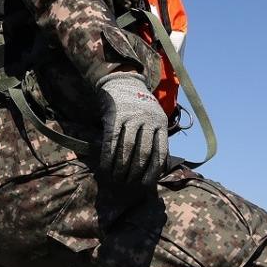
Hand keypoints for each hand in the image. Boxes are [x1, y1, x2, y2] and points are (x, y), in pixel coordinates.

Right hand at [97, 73, 167, 189]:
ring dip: (121, 168)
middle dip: (135, 173)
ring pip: (127, 149)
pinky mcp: (115, 116)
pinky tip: (106, 168)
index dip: (154, 172)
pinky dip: (108, 157)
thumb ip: (155, 139)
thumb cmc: (139, 107)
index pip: (160, 152)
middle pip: (143, 153)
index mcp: (161, 123)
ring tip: (117, 180)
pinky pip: (112, 141)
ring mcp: (131, 117)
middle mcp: (148, 120)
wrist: (122, 82)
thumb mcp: (153, 119)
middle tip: (129, 185)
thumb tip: (157, 170)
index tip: (146, 185)